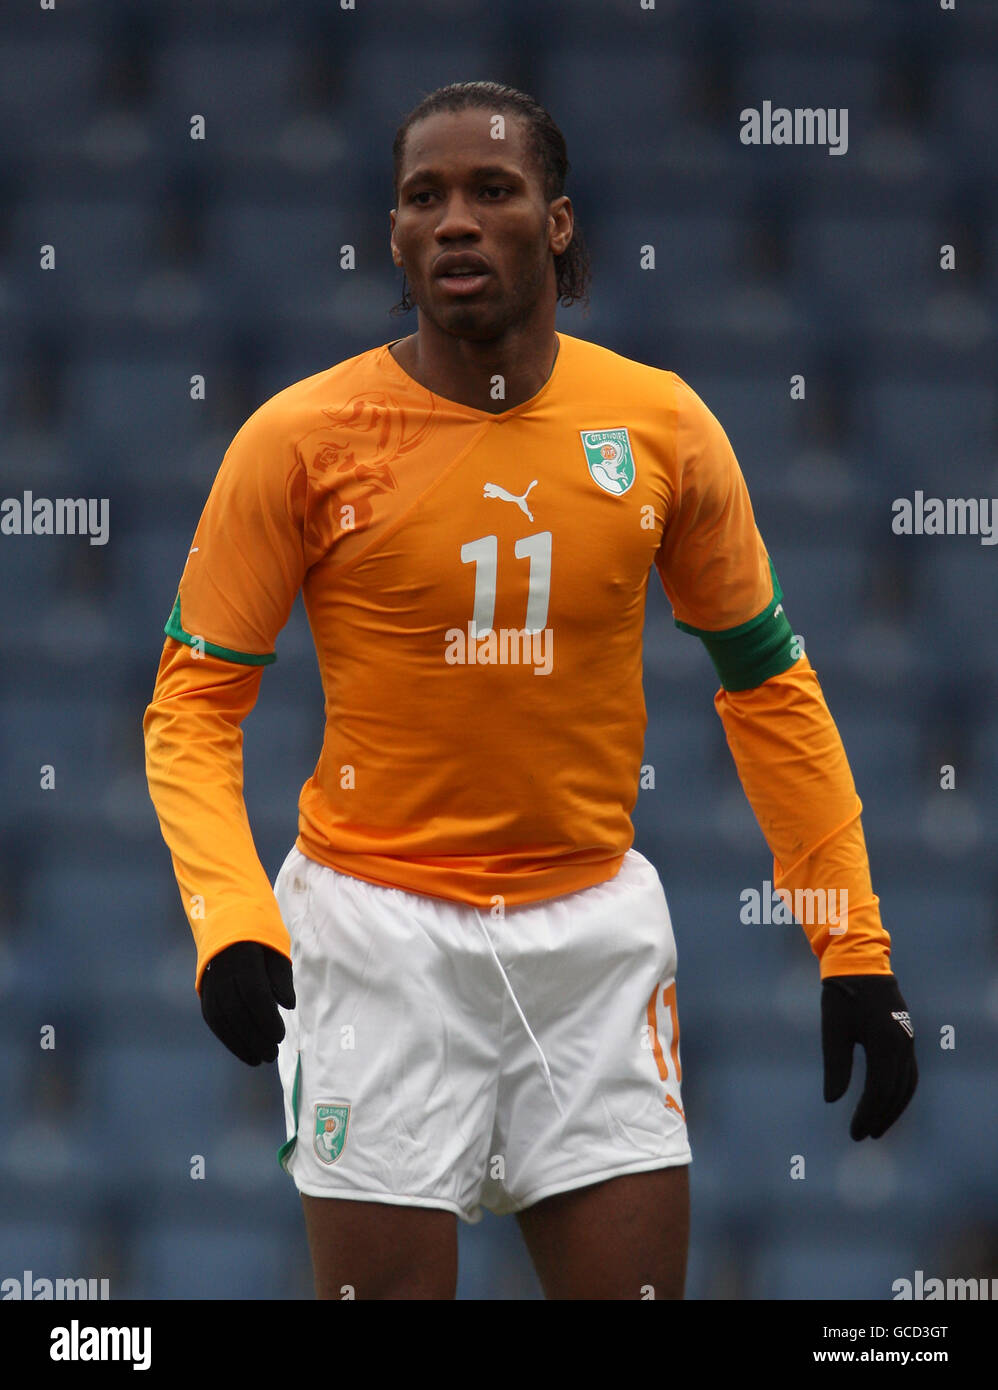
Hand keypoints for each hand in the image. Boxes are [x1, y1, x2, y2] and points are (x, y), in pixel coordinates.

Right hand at [200, 941, 295, 1065]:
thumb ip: (282, 978)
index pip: (253, 993)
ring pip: (221, 1019)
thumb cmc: (260, 941)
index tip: (280, 1036)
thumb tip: (288, 1005)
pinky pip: (213, 1019)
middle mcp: (222, 971)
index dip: (266, 1017)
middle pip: (236, 1010)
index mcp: (243, 958)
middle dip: (254, 1037)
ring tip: (258, 1059)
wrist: (227, 925)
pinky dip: (227, 1038)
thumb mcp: (277, 951)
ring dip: (239, 1043)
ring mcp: (210, 982)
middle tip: (272, 1055)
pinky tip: (243, 1051)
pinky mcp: (204, 992)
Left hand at [821, 973, 916, 1139]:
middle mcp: (903, 1044)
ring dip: (894, 1108)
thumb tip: (831, 1100)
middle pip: (897, 1093)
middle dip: (881, 1117)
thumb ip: (835, 1066)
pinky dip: (899, 1092)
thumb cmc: (841, 996)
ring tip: (876, 1126)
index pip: (879, 1091)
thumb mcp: (833, 1030)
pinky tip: (885, 1101)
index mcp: (885, 1044)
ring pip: (908, 1085)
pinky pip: (908, 1072)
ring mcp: (908, 1040)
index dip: (867, 1115)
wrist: (859, 963)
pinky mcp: (906, 1036)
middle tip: (864, 1135)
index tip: (853, 1133)